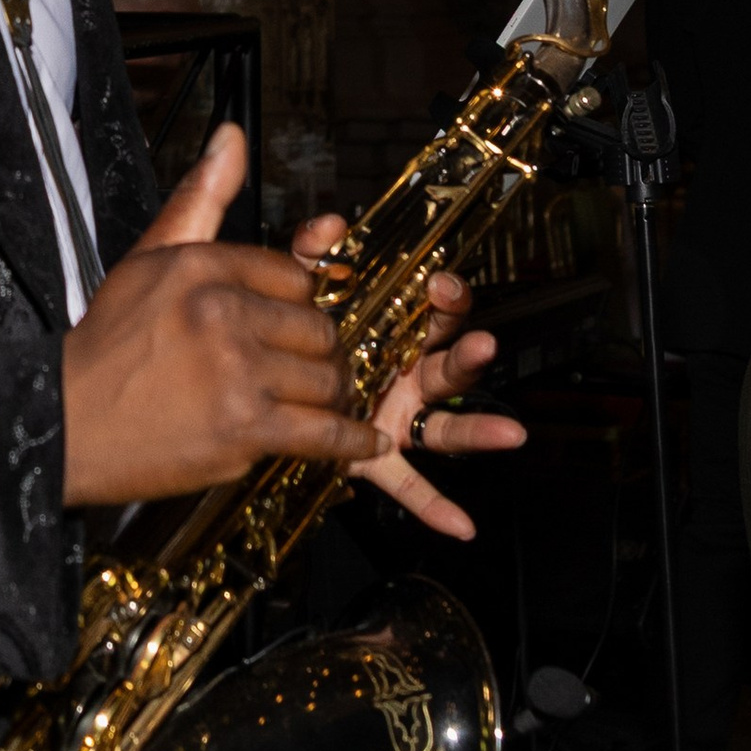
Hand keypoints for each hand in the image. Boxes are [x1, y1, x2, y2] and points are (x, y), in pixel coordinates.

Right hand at [60, 125, 384, 506]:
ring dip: (333, 397)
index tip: (293, 324)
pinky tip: (369, 443)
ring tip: (325, 403)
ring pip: (326, 378)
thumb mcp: (148, 258)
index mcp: (202, 266)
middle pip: (318, 328)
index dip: (298, 302)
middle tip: (308, 368)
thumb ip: (200, 198)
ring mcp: (236, 372)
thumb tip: (233, 136)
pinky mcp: (245, 429)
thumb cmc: (109, 342)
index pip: (294, 274)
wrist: (66, 422)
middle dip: (319, 352)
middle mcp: (222, 312)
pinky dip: (352, 442)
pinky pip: (324, 433)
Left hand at [289, 212, 526, 542]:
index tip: (442, 285)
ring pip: (444, 421)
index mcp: (391, 326)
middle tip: (481, 343)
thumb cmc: (278, 329)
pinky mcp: (375, 453)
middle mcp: (402, 370)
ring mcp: (395, 414)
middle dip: (467, 353)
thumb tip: (329, 225)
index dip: (446, 296)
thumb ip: (310, 253)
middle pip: (447, 362)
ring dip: (478, 428)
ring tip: (508, 433)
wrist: (242, 380)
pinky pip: (407, 483)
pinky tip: (460, 526)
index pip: (433, 308)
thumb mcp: (292, 285)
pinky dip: (433, 505)